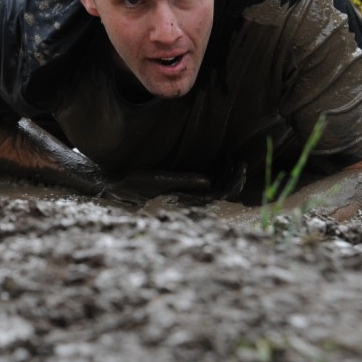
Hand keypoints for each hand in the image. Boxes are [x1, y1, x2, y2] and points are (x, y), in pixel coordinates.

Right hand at [99, 166, 245, 207]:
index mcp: (189, 200)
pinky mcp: (184, 187)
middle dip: (234, 178)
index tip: (240, 165)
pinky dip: (217, 174)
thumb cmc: (139, 183)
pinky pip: (207, 184)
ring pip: (216, 188)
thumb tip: (208, 182)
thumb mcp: (161, 179)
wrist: (120, 185)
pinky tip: (220, 163)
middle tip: (241, 162)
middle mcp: (191, 200)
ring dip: (226, 175)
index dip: (234, 182)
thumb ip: (185, 181)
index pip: (221, 195)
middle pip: (222, 192)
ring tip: (234, 161)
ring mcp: (188, 194)